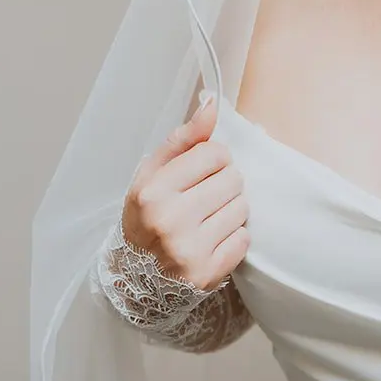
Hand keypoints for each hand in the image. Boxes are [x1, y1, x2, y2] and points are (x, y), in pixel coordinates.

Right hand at [122, 94, 248, 291]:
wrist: (136, 277)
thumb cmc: (148, 215)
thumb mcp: (153, 173)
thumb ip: (184, 138)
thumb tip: (212, 103)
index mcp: (153, 191)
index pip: (214, 153)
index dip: (213, 159)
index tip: (201, 172)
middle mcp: (170, 220)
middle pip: (233, 179)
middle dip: (224, 184)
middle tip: (204, 198)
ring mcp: (190, 250)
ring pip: (242, 208)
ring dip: (231, 210)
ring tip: (208, 219)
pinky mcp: (208, 274)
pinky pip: (244, 239)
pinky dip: (234, 237)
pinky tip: (213, 240)